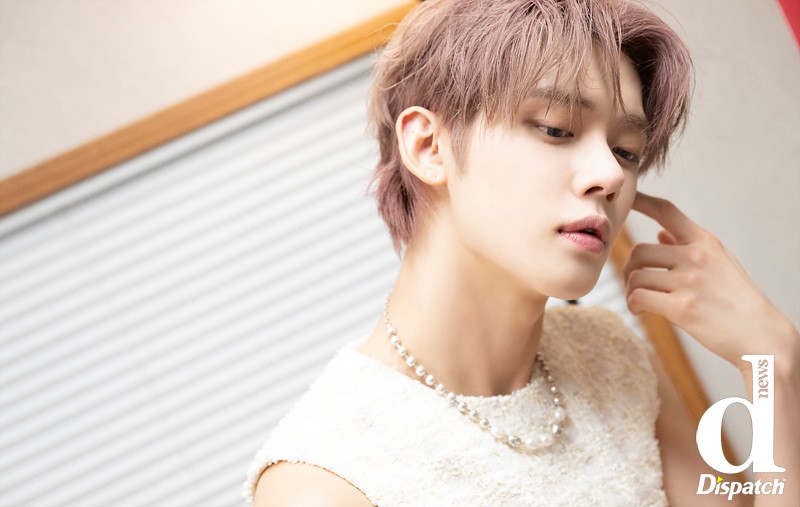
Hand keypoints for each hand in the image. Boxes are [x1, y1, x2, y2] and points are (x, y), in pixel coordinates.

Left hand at [623, 191, 797, 369]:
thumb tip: (660, 232)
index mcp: (705, 242)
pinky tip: (640, 311)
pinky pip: (639, 297)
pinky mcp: (682, 307)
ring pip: (636, 276)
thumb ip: (687, 246)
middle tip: (634, 284)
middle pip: (639, 251)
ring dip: (630, 290)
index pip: (666, 211)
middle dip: (630, 268)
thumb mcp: (718, 263)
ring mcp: (689, 281)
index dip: (641, 202)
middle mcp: (696, 256)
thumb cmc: (737, 300)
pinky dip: (633, 305)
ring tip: (638, 301)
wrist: (762, 336)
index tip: (626, 199)